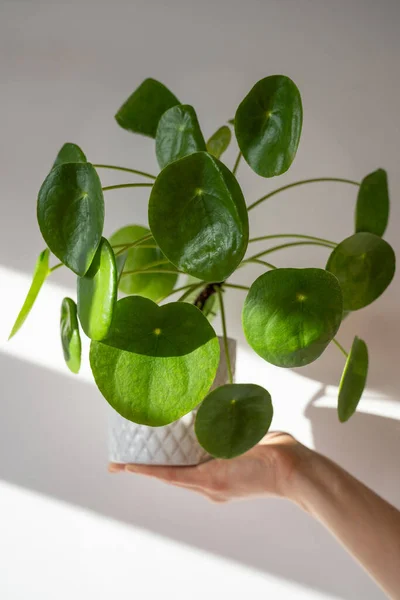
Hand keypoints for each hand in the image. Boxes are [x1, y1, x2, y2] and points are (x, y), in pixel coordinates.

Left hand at [109, 432, 312, 502]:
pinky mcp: (226, 481)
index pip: (169, 474)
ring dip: (166, 465)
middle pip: (172, 476)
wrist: (295, 471)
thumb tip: (198, 422)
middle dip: (148, 467)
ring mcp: (218, 486)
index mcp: (210, 480)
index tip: (123, 465)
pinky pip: (199, 473)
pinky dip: (186, 463)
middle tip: (122, 461)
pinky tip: (183, 450)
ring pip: (184, 475)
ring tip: (148, 453)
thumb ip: (217, 435)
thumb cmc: (270, 456)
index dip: (145, 469)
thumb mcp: (240, 442)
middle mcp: (210, 487)